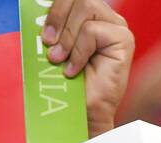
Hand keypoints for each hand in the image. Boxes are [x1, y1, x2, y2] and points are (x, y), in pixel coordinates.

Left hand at [42, 0, 134, 136]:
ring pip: (86, 8)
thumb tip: (37, 9)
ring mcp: (116, 27)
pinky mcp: (124, 39)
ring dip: (68, 37)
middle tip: (48, 43)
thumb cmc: (67, 85)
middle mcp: (104, 17)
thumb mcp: (54, 47)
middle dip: (58, 17)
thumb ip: (52, 26)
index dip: (55, 9)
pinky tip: (73, 70)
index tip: (43, 35)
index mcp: (87, 15)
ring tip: (59, 60)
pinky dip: (78, 52)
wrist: (82, 114)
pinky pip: (92, 31)